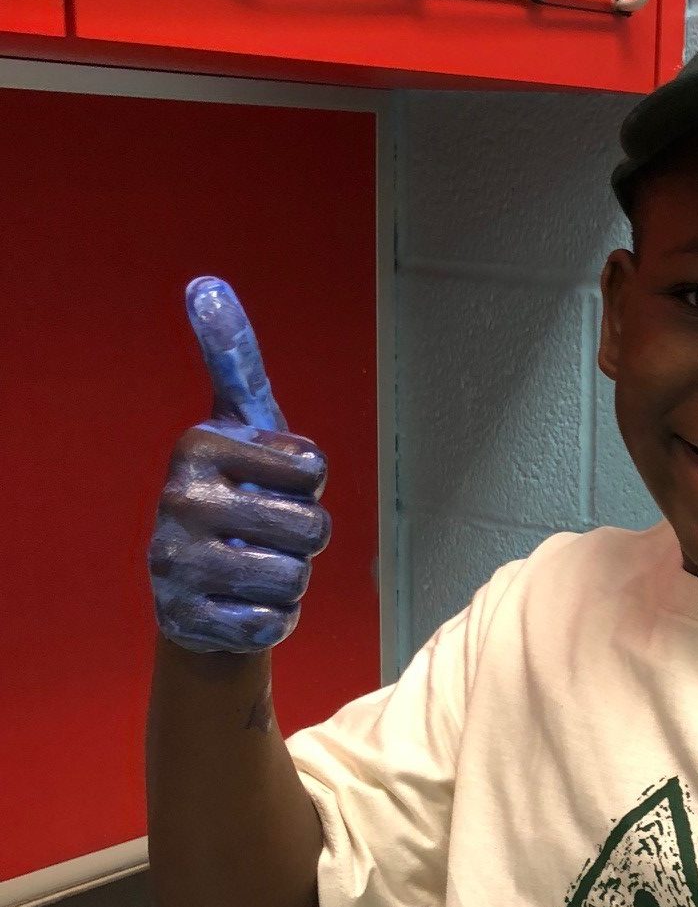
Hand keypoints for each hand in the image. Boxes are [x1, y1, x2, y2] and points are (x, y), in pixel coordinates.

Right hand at [149, 277, 331, 654]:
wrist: (199, 584)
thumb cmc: (238, 489)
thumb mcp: (242, 424)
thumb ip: (234, 359)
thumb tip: (205, 283)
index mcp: (198, 445)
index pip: (313, 468)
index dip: (308, 482)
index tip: (272, 481)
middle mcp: (177, 501)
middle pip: (312, 529)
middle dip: (306, 537)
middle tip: (267, 531)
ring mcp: (175, 564)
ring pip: (296, 579)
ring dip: (290, 579)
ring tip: (254, 566)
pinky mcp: (185, 620)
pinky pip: (273, 622)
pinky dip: (272, 618)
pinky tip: (240, 603)